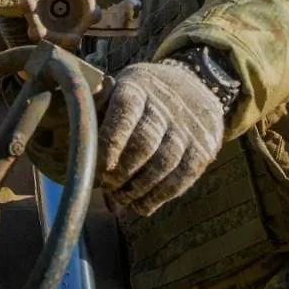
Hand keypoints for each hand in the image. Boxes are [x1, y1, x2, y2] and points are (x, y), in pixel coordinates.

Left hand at [98, 59, 224, 215]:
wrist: (194, 84)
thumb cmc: (141, 96)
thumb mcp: (118, 91)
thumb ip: (99, 122)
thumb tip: (84, 166)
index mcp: (138, 86)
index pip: (124, 111)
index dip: (110, 143)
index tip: (98, 167)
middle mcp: (166, 104)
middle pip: (144, 143)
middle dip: (121, 172)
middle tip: (107, 184)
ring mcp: (189, 126)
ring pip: (163, 165)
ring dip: (137, 189)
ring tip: (121, 197)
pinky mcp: (204, 147)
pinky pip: (181, 178)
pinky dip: (158, 197)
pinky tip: (142, 205)